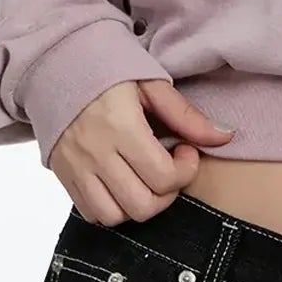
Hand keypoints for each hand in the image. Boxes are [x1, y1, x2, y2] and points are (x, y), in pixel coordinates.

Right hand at [50, 77, 235, 224]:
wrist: (55, 64)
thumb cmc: (107, 70)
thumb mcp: (151, 84)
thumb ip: (187, 116)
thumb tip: (225, 136)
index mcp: (121, 127)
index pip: (162, 177)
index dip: (185, 171)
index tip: (185, 150)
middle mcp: (96, 152)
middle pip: (142, 205)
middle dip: (166, 193)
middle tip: (168, 169)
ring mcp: (76, 167)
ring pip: (114, 216)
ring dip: (138, 205)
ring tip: (145, 180)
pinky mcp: (64, 175)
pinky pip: (90, 213)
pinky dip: (111, 208)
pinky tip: (122, 185)